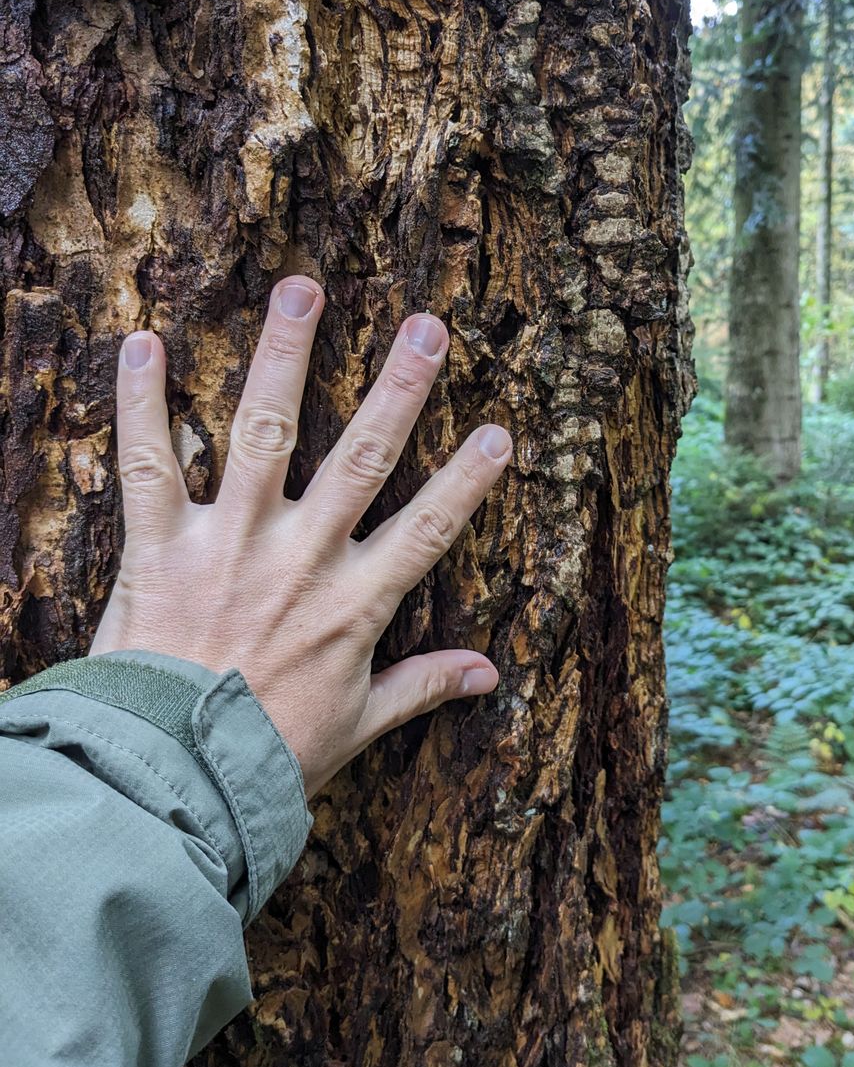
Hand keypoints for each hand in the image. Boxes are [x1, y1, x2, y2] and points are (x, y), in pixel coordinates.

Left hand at [90, 278, 511, 796]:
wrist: (167, 777)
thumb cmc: (262, 757)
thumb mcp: (355, 725)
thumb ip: (420, 687)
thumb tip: (489, 674)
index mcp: (353, 604)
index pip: (426, 531)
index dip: (466, 483)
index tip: (500, 433)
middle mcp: (301, 558)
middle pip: (360, 459)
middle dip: (398, 389)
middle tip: (427, 327)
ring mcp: (231, 543)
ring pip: (265, 432)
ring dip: (284, 355)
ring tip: (303, 289)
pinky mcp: (160, 545)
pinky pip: (150, 462)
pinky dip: (141, 401)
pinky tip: (143, 340)